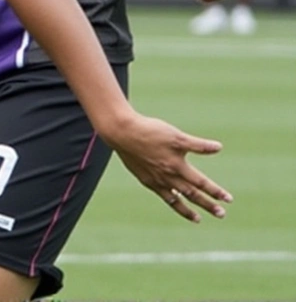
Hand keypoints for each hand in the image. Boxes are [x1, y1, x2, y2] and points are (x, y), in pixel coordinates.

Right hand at [105, 113, 231, 222]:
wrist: (122, 133)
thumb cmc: (150, 131)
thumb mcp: (177, 136)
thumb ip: (198, 145)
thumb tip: (219, 148)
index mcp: (177, 166)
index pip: (201, 183)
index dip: (215, 191)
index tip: (228, 199)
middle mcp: (167, 176)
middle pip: (191, 194)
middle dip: (207, 205)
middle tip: (221, 214)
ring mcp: (155, 180)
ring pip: (175, 199)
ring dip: (188, 210)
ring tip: (198, 219)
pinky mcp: (145, 179)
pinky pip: (162, 194)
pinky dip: (171, 200)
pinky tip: (175, 201)